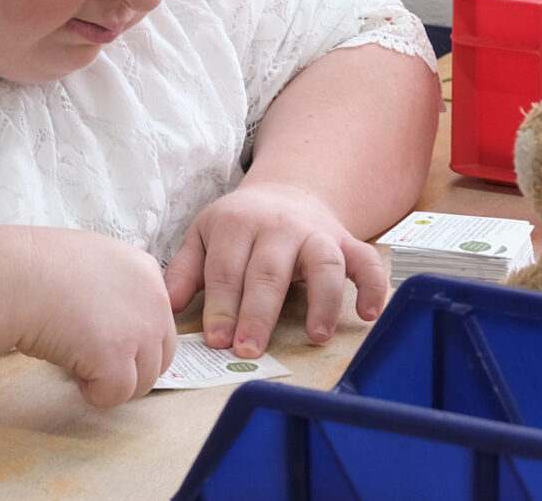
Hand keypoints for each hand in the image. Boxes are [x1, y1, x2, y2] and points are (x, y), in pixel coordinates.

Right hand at [11, 227, 177, 408]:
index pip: (158, 323)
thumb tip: (115, 326)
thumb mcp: (91, 262)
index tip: (100, 337)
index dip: (129, 340)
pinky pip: (117, 395)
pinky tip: (71, 371)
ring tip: (76, 362)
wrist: (12, 277)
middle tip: (89, 360)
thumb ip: (115, 289)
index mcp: (145, 271)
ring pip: (143, 381)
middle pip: (159, 356)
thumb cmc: (34, 269)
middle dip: (127, 367)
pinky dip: (95, 394)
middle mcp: (152, 300)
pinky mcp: (117, 358)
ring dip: (111, 381)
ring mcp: (138, 330)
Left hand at [162, 182, 388, 357]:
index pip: (226, 269)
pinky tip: (368, 314)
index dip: (222, 306)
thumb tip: (168, 308)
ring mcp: (316, 233)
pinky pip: (366, 261)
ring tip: (315, 336)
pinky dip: (373, 286)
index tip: (217, 341)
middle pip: (269, 272)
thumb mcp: (203, 236)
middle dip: (258, 313)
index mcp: (237, 224)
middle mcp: (279, 226)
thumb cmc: (239, 225)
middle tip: (249, 350)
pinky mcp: (346, 242)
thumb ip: (184, 271)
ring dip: (322, 301)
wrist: (287, 191)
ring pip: (323, 265)